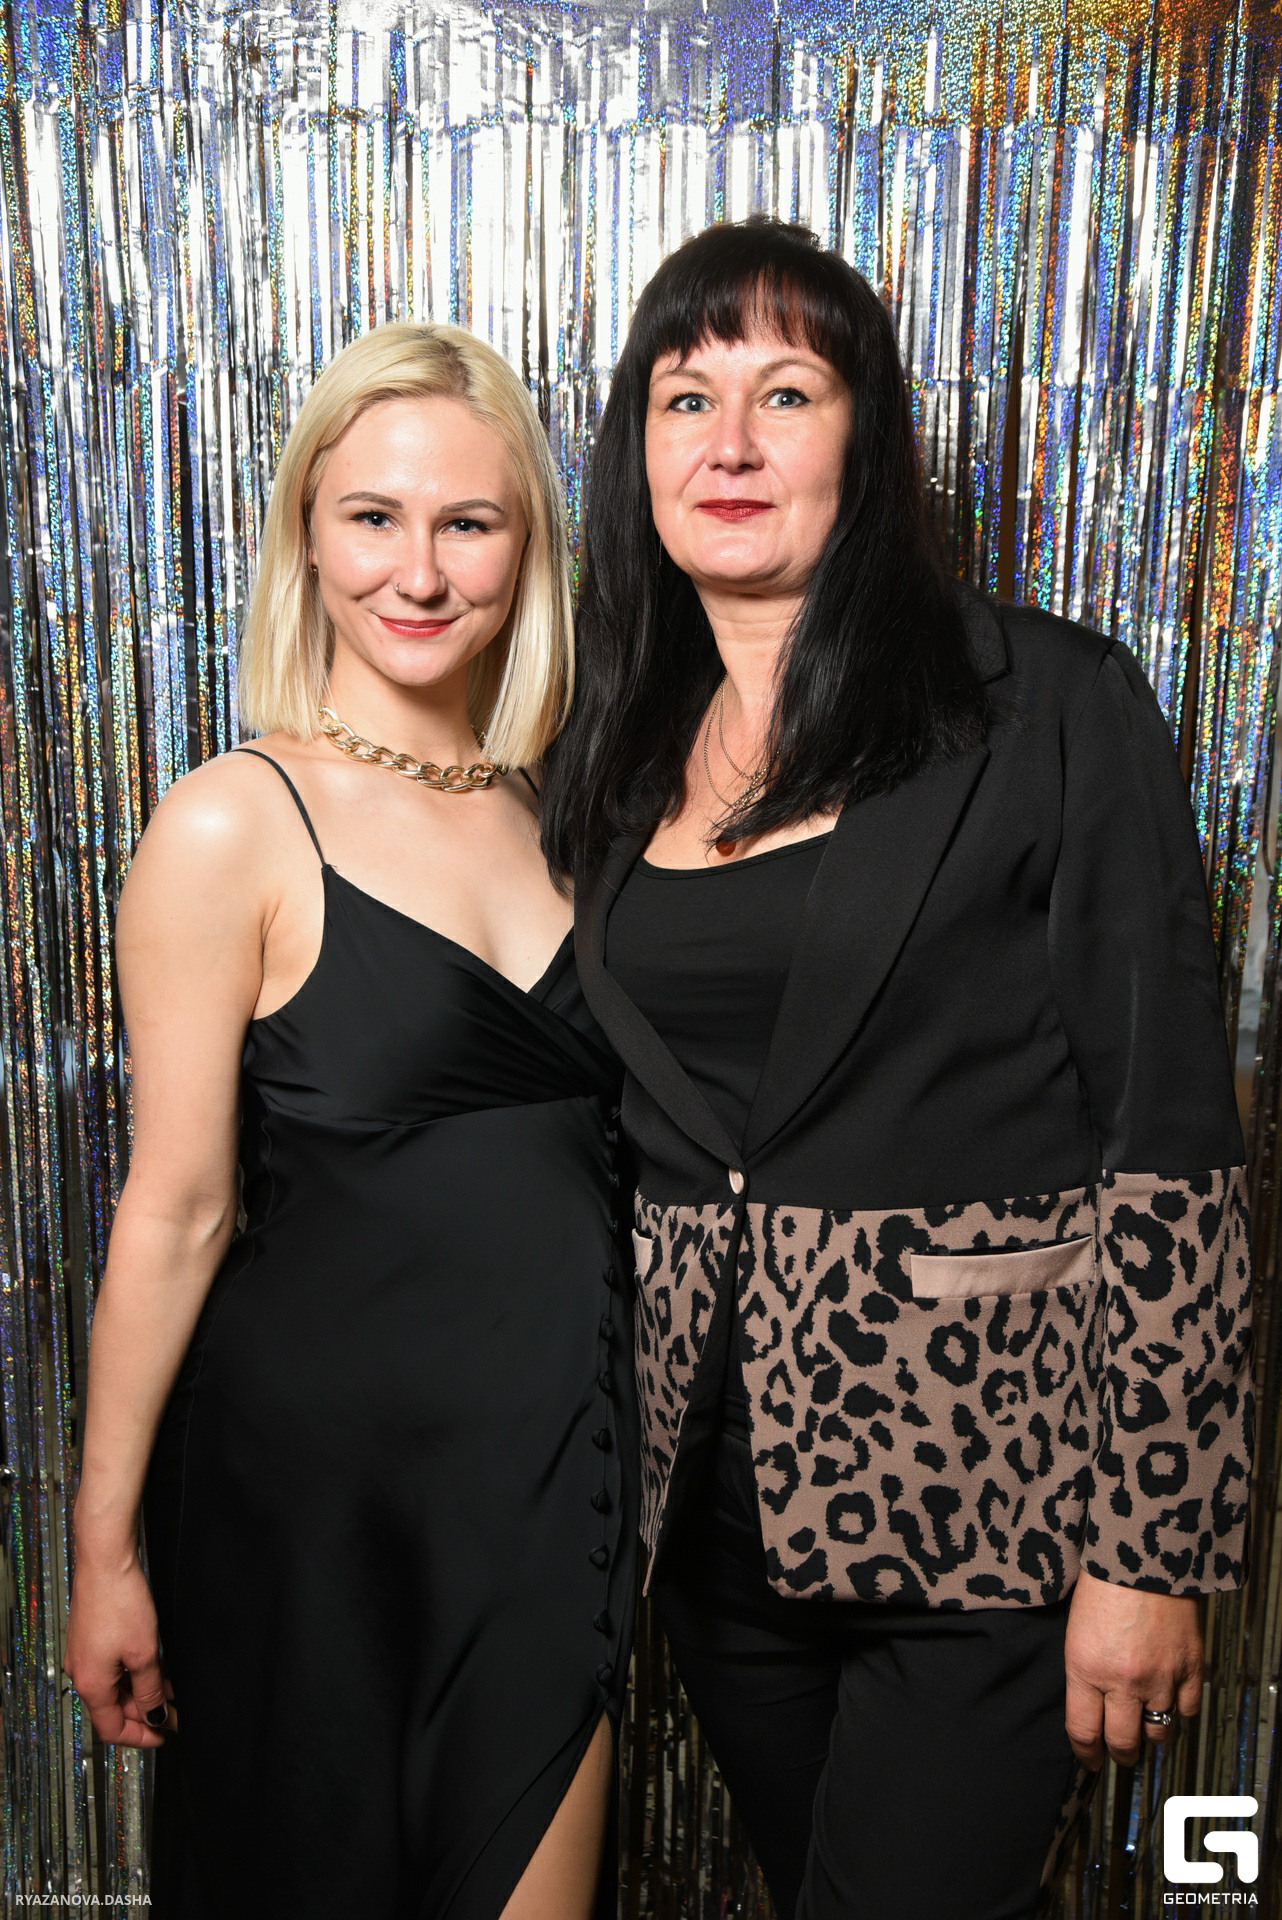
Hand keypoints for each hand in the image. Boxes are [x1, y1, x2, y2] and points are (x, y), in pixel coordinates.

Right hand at [64, 1547, 172, 1747]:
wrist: (105, 1562)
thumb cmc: (120, 1602)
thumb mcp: (144, 1653)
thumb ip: (150, 1689)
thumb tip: (155, 1714)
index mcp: (91, 1685)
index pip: (112, 1729)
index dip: (140, 1737)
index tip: (162, 1737)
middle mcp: (81, 1673)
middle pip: (112, 1708)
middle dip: (143, 1712)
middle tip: (172, 1712)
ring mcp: (83, 1655)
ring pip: (113, 1687)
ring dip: (140, 1691)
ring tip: (169, 1688)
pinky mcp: (89, 1638)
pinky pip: (110, 1668)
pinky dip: (131, 1673)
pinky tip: (152, 1666)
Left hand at [1064, 1567, 1201, 1768]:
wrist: (1144, 1553)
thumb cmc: (1103, 1583)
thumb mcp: (1076, 1631)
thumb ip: (1084, 1672)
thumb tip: (1090, 1707)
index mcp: (1086, 1669)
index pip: (1083, 1733)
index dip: (1085, 1754)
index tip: (1088, 1759)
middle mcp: (1123, 1681)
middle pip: (1123, 1743)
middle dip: (1119, 1754)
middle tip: (1118, 1752)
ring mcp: (1160, 1677)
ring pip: (1158, 1732)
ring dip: (1150, 1734)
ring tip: (1144, 1728)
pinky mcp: (1190, 1668)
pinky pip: (1187, 1710)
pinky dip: (1178, 1710)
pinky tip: (1169, 1700)